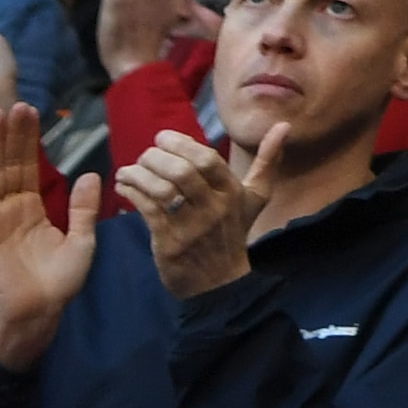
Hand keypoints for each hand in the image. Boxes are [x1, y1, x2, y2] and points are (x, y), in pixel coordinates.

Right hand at [0, 104, 100, 373]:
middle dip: (12, 135)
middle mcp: (10, 209)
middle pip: (10, 165)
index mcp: (32, 209)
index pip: (29, 167)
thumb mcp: (81, 238)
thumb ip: (84, 207)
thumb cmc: (59, 281)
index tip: (33, 113)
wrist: (39, 312)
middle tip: (15, 103)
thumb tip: (92, 174)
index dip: (30, 141)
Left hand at [113, 125, 281, 297]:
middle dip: (155, 157)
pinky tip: (124, 186)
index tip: (162, 138)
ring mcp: (191, 226)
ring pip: (161, 191)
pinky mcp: (169, 243)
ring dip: (139, 175)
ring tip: (128, 170)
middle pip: (182, 172)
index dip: (181, 144)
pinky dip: (132, 194)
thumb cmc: (233, 232)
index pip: (207, 160)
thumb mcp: (255, 198)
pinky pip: (147, 211)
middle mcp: (213, 207)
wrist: (220, 283)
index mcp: (232, 192)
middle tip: (145, 154)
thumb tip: (283, 125)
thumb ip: (267, 161)